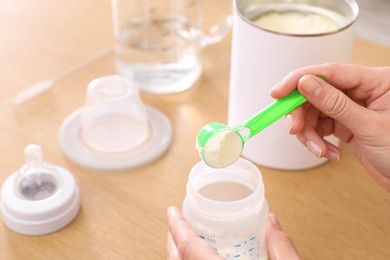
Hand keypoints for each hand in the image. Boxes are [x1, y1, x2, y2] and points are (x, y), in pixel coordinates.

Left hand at [167, 206, 298, 259]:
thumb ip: (281, 248)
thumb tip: (273, 223)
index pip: (187, 248)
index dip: (176, 227)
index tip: (171, 211)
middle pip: (177, 259)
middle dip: (174, 239)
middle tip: (176, 222)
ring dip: (180, 253)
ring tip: (186, 239)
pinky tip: (201, 258)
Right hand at [270, 63, 389, 190]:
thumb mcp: (369, 127)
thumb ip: (335, 104)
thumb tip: (305, 84)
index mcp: (376, 81)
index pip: (330, 72)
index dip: (299, 80)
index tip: (278, 92)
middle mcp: (363, 90)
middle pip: (317, 92)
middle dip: (303, 114)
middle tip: (295, 131)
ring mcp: (353, 107)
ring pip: (316, 112)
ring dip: (311, 134)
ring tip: (319, 150)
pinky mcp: (347, 124)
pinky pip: (322, 126)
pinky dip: (319, 141)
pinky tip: (329, 153)